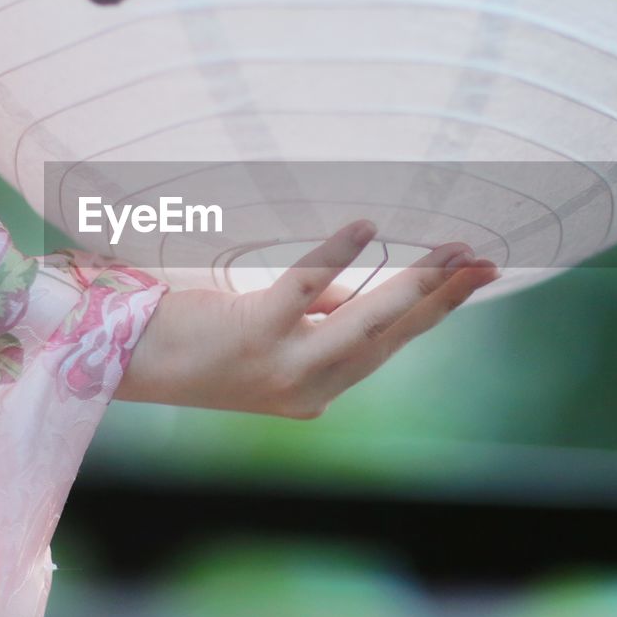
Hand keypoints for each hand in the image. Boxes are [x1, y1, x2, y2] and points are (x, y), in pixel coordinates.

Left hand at [117, 221, 499, 418]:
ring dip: (414, 284)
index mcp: (319, 389)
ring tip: (451, 250)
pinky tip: (367, 227)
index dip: (436, 309)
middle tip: (483, 258)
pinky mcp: (254, 337)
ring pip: (365, 322)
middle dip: (442, 295)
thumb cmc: (201, 338)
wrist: (132, 361)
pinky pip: (306, 289)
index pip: (391, 344)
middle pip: (391, 336)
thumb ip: (318, 316)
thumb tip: (361, 286)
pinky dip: (340, 257)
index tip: (475, 275)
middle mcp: (309, 388)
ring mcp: (284, 367)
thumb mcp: (273, 335)